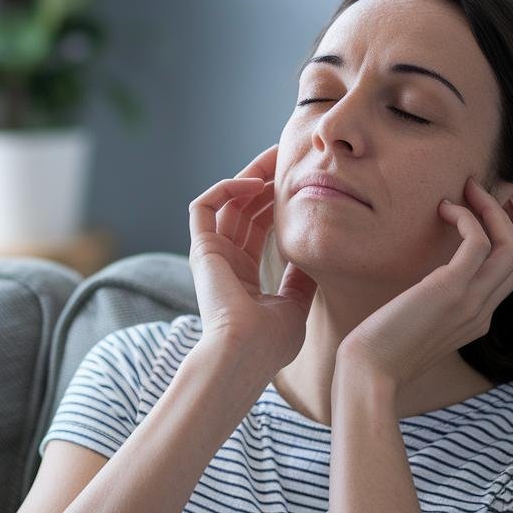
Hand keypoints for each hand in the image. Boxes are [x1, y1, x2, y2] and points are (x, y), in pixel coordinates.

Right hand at [188, 143, 318, 372]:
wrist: (245, 355)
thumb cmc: (270, 343)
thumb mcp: (295, 305)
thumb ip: (300, 278)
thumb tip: (312, 254)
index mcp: (244, 276)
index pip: (259, 227)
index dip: (278, 202)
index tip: (301, 182)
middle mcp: (225, 262)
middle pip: (244, 209)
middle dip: (267, 181)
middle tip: (290, 157)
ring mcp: (211, 254)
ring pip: (226, 201)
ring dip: (250, 177)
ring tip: (276, 158)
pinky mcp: (201, 248)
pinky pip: (204, 206)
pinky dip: (226, 188)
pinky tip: (253, 183)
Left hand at [338, 177, 512, 398]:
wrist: (369, 374)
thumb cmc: (379, 351)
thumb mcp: (416, 327)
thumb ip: (430, 308)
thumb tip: (419, 288)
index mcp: (477, 321)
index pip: (508, 274)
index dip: (498, 239)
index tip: (472, 214)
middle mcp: (482, 312)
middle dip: (502, 218)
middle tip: (474, 192)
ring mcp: (472, 302)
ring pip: (510, 246)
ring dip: (491, 210)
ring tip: (466, 190)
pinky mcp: (451, 290)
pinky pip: (478, 241)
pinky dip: (467, 217)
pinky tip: (443, 210)